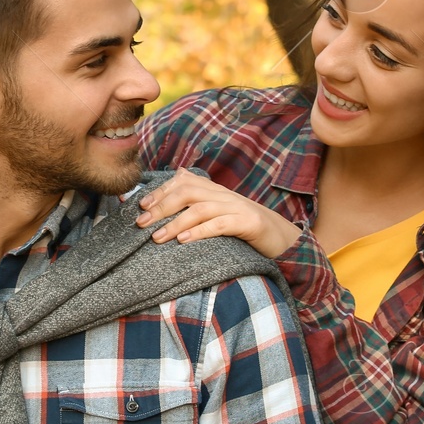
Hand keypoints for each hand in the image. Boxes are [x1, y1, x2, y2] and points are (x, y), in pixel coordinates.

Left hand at [134, 171, 301, 258]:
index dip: (160, 192)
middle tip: (141, 223)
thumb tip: (173, 183)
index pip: (183, 182)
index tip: (140, 206)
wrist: (283, 238)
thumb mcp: (220, 212)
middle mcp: (224, 195)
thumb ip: (198, 201)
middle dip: (162, 206)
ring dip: (175, 222)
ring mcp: (237, 207)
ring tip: (157, 237)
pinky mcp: (248, 223)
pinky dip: (200, 232)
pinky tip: (184, 240)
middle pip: (187, 191)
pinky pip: (220, 224)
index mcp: (215, 191)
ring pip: (200, 208)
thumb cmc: (244, 229)